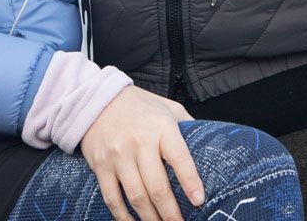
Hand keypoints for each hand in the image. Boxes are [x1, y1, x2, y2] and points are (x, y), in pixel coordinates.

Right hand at [80, 86, 203, 220]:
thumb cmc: (140, 106)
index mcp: (161, 127)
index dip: (190, 182)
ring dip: (150, 218)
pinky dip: (123, 216)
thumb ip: (187, 125)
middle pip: (157, 187)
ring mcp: (118, 156)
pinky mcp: (101, 166)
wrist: (97, 98)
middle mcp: (139, 143)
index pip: (179, 158)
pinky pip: (112, 198)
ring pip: (136, 197)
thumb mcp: (168, 107)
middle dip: (171, 213)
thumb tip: (208, 145)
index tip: (199, 201)